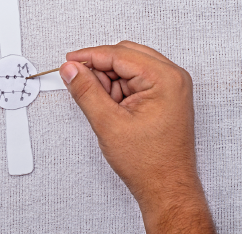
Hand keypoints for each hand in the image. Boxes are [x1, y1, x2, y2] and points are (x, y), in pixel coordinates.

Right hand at [60, 41, 214, 232]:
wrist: (166, 187)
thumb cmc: (150, 162)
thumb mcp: (108, 123)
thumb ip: (86, 91)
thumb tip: (71, 69)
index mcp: (165, 79)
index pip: (119, 54)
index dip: (90, 56)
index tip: (69, 61)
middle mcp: (172, 78)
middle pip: (125, 56)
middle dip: (99, 68)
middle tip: (78, 81)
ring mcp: (169, 88)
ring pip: (128, 68)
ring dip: (108, 81)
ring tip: (101, 105)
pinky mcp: (163, 97)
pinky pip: (134, 81)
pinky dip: (116, 90)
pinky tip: (110, 107)